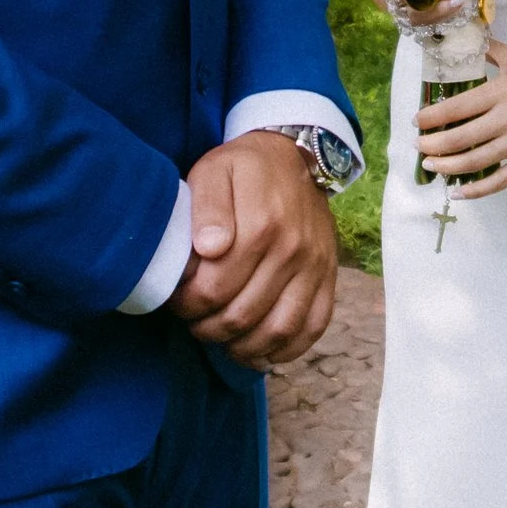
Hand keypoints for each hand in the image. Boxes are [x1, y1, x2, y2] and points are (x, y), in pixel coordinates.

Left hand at [172, 132, 338, 367]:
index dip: (188, 303)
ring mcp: (315, 268)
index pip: (215, 288)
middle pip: (243, 315)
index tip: (177, 300)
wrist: (295, 158)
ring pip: (278, 330)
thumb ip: (207, 208)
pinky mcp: (329, 278)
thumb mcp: (215, 171)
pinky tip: (259, 349)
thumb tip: (210, 248)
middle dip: (208, 328)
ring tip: (221, 339)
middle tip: (194, 321)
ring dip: (243, 346)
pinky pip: (313, 328)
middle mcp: (293, 250)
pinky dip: (286, 349)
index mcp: (261, 225)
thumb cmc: (245, 168)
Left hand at [414, 37, 506, 197]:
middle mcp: (506, 118)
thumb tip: (469, 36)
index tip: (417, 121)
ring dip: (447, 166)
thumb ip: (492, 50)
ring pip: (474, 161)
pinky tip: (460, 192)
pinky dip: (477, 189)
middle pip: (459, 138)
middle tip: (419, 147)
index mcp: (500, 91)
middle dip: (432, 145)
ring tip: (431, 166)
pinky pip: (500, 180)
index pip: (455, 107)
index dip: (431, 117)